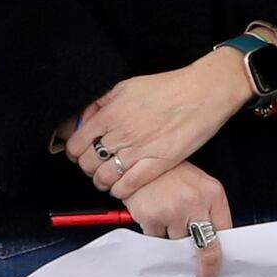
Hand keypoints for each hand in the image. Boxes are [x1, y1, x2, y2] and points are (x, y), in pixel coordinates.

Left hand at [67, 49, 256, 202]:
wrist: (202, 93)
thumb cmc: (167, 87)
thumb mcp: (127, 86)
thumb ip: (103, 103)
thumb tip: (85, 118)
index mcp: (110, 114)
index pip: (76, 143)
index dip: (74, 151)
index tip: (79, 152)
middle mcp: (120, 134)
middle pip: (87, 163)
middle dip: (87, 167)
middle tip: (94, 165)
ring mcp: (138, 151)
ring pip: (105, 178)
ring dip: (102, 181)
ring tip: (106, 179)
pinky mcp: (157, 165)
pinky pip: (127, 186)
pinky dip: (119, 190)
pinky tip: (121, 187)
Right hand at [123, 160, 236, 276]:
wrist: (140, 159)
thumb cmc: (172, 173)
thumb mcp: (201, 186)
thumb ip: (211, 213)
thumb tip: (214, 246)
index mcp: (213, 195)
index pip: (223, 235)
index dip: (218, 261)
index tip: (213, 273)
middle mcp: (195, 203)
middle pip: (202, 247)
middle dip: (201, 264)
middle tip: (201, 275)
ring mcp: (172, 211)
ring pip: (175, 244)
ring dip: (171, 237)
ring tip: (167, 215)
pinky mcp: (151, 217)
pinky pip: (155, 238)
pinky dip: (154, 230)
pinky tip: (154, 212)